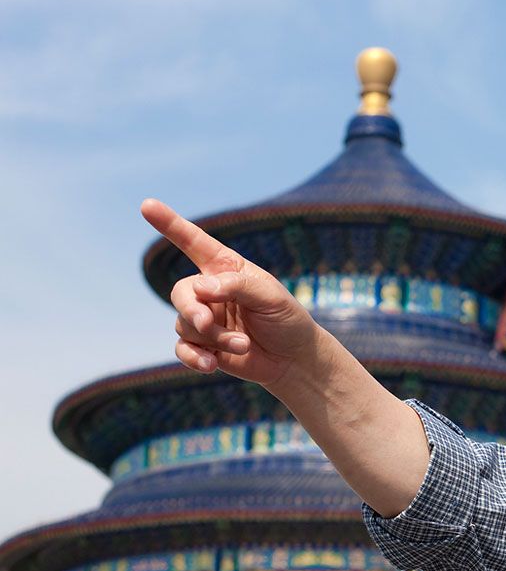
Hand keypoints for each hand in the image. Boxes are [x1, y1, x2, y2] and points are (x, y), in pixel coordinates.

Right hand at [142, 199, 319, 387]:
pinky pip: (183, 349)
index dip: (171, 225)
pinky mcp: (203, 346)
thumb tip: (201, 288)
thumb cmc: (287, 320)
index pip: (194, 243)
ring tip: (243, 344)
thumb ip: (237, 286)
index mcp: (227, 269)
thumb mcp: (271, 297)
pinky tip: (211, 364)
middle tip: (206, 323)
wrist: (294, 359)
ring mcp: (204, 319)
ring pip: (186, 324)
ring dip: (214, 337)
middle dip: (191, 309)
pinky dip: (194, 358)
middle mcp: (211, 292)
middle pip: (182, 293)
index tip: (147, 205)